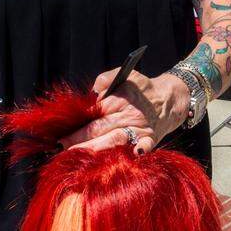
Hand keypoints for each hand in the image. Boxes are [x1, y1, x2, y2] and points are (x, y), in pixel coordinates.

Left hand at [59, 69, 190, 154]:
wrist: (168, 99)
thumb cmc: (141, 89)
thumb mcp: (125, 75)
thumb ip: (106, 79)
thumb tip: (93, 91)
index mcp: (119, 99)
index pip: (93, 112)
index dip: (77, 123)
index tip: (62, 132)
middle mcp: (128, 114)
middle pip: (100, 128)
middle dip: (79, 138)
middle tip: (63, 146)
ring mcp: (139, 128)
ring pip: (116, 139)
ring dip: (98, 148)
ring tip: (80, 155)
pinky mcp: (150, 138)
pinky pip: (146, 145)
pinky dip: (141, 148)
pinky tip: (134, 153)